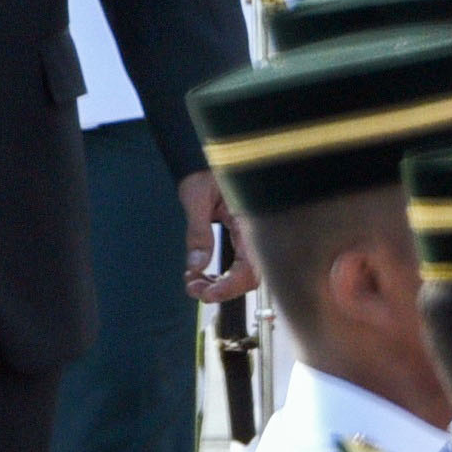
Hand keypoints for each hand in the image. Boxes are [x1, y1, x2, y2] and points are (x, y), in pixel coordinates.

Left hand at [181, 167, 250, 301]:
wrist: (212, 156)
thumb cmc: (206, 171)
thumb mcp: (196, 198)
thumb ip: (198, 232)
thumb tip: (197, 266)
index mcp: (252, 222)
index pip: (251, 267)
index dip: (230, 287)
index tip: (206, 295)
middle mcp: (258, 232)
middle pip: (251, 276)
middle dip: (222, 289)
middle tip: (193, 289)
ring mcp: (253, 235)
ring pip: (245, 272)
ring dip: (220, 284)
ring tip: (192, 282)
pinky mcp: (245, 236)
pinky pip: (240, 263)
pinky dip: (221, 273)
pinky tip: (201, 272)